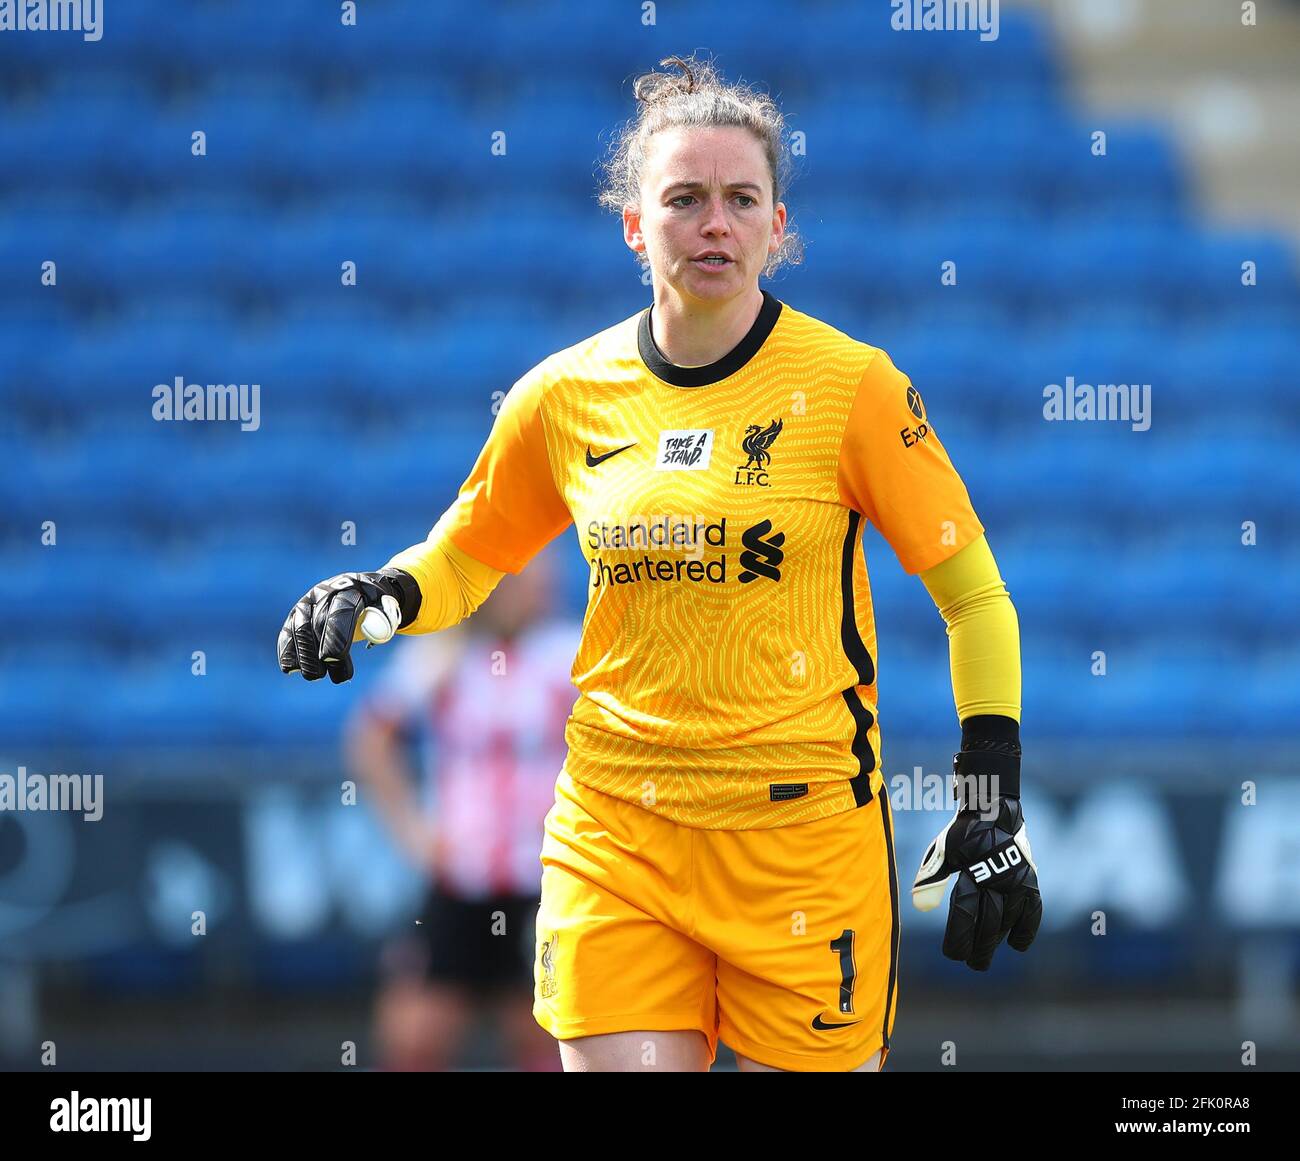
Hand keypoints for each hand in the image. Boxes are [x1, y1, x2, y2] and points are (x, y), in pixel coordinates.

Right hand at [277, 568, 420, 683]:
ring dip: (305, 656)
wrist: (362, 589)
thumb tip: (374, 633)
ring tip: (316, 676)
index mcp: (349, 588)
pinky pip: (288, 633)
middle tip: (336, 677)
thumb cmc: (377, 604)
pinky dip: (288, 651)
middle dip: (322, 652)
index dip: (336, 635)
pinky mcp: (296, 614)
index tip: (335, 658)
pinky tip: (292, 669)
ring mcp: (307, 602)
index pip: (340, 611)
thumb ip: (383, 619)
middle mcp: (324, 592)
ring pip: (299, 629)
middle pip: (318, 622)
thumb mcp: (387, 607)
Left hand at [912, 780, 1041, 971]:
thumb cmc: (961, 834)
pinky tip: (1017, 944)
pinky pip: (1032, 911)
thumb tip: (920, 908)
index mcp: (971, 872)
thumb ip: (931, 879)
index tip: (953, 954)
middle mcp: (997, 880)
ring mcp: (1016, 881)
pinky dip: (1027, 929)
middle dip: (980, 948)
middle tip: (974, 964)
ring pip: (1008, 921)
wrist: (992, 810)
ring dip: (998, 941)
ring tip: (987, 955)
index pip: (965, 915)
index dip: (960, 938)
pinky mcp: (1029, 880)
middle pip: (989, 925)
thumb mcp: (941, 853)